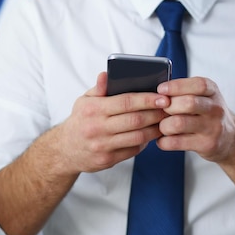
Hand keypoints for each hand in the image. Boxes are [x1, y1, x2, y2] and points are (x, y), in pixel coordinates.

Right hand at [55, 72, 170, 174]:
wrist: (65, 150)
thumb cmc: (80, 120)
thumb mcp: (84, 101)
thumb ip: (99, 88)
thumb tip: (106, 74)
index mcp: (93, 109)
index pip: (125, 102)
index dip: (147, 99)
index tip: (163, 97)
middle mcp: (97, 128)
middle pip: (135, 120)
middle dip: (156, 114)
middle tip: (170, 109)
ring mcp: (102, 146)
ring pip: (137, 137)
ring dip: (155, 129)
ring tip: (165, 121)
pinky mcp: (107, 160)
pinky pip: (133, 150)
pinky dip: (145, 142)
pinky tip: (151, 134)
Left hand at [156, 76, 234, 161]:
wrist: (230, 139)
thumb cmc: (208, 114)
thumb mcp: (203, 96)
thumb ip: (184, 91)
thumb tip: (155, 92)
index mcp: (213, 92)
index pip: (198, 85)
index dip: (177, 86)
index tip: (161, 89)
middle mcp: (215, 109)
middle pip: (188, 103)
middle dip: (168, 106)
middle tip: (161, 111)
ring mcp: (212, 128)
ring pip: (179, 123)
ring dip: (163, 125)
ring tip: (163, 126)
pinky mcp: (206, 145)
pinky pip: (176, 142)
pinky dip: (164, 141)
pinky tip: (164, 139)